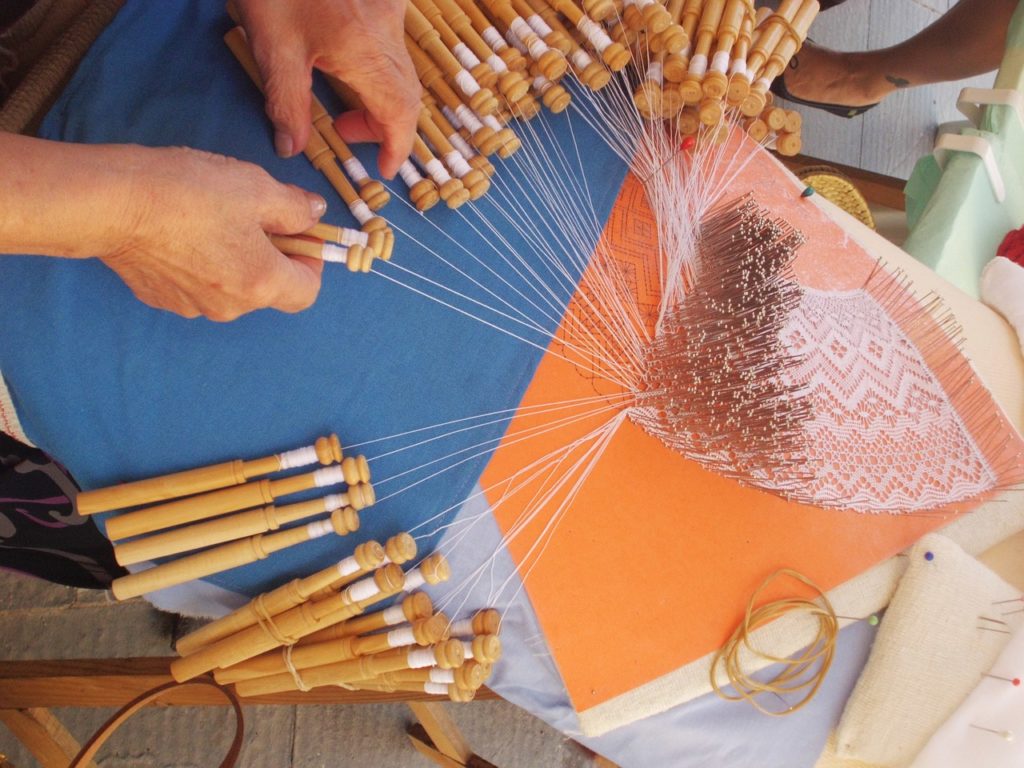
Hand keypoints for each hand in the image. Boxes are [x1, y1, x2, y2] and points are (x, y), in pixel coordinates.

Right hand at [102, 146, 325, 321]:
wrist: (110, 203)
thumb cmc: (188, 193)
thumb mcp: (256, 187)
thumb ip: (294, 206)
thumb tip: (314, 214)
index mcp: (262, 284)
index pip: (307, 292)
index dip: (310, 262)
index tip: (300, 234)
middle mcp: (230, 306)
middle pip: (268, 288)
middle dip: (269, 254)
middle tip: (254, 214)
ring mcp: (192, 306)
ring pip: (230, 285)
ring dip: (233, 257)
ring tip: (212, 217)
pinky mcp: (160, 297)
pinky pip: (195, 282)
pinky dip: (198, 261)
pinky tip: (181, 229)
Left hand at [234, 0, 421, 178]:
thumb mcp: (273, 47)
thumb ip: (287, 103)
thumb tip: (293, 147)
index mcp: (366, 51)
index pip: (399, 114)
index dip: (398, 148)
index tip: (386, 171)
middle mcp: (387, 32)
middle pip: (407, 95)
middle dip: (385, 125)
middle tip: (348, 134)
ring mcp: (388, 10)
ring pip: (400, 70)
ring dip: (380, 97)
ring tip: (342, 103)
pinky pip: (391, 44)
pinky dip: (379, 69)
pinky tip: (348, 66)